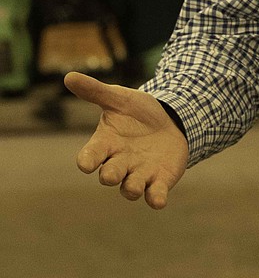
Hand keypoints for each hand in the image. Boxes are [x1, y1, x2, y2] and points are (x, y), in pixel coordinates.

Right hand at [64, 71, 189, 208]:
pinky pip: (155, 194)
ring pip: (130, 188)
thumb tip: (68, 76)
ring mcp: (139, 173)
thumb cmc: (138, 112)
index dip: (88, 160)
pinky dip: (155, 198)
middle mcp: (119, 162)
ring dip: (131, 188)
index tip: (85, 163)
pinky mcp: (159, 180)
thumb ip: (95, 91)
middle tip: (110, 174)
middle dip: (109, 175)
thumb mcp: (119, 98)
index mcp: (106, 144)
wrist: (170, 121)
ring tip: (135, 187)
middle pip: (109, 175)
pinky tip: (158, 200)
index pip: (90, 155)